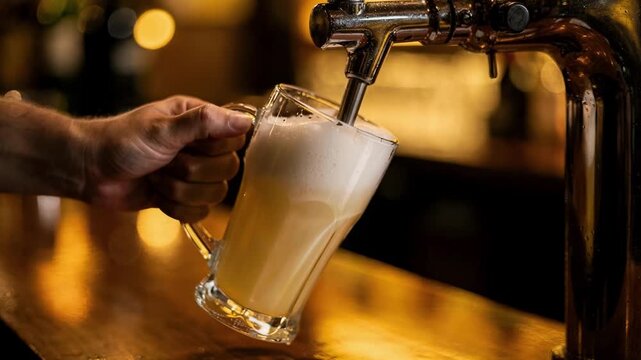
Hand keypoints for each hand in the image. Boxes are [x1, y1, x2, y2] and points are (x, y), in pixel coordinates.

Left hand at [78, 96, 252, 221]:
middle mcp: (201, 147)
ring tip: (156, 177)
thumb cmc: (121, 141)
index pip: (235, 140)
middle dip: (192, 171)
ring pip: (214, 194)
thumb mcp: (163, 128)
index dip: (215, 148)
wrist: (90, 171)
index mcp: (200, 122)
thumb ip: (205, 123)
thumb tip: (245, 120)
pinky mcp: (183, 198)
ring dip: (180, 190)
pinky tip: (157, 195)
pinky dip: (176, 208)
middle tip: (165, 162)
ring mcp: (193, 174)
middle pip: (228, 170)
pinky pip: (199, 213)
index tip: (189, 145)